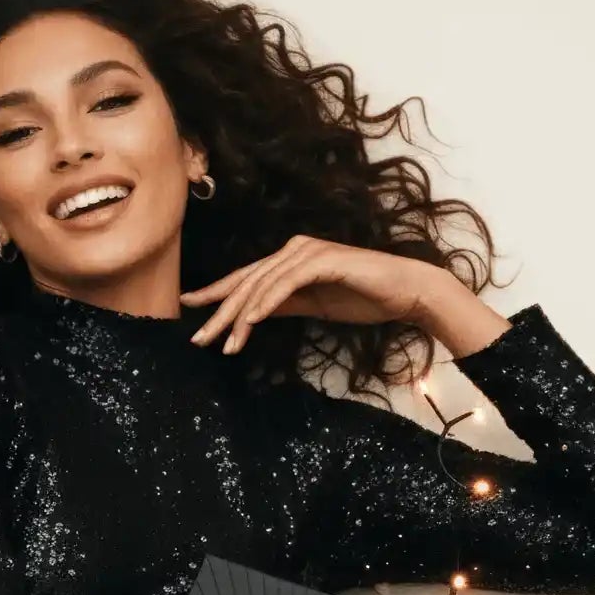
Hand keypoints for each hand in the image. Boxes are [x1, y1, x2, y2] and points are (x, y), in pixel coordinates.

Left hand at [181, 236, 454, 354]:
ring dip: (241, 316)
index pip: (246, 279)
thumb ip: (284, 305)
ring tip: (225, 344)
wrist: (405, 291)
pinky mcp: (323, 260)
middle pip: (247, 283)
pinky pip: (286, 283)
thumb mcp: (313, 305)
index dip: (216, 293)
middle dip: (219, 312)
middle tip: (199, 338)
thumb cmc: (364, 297)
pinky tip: (251, 321)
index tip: (189, 307)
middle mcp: (294, 250)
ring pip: (262, 285)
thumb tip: (252, 316)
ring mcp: (308, 252)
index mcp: (290, 260)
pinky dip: (267, 302)